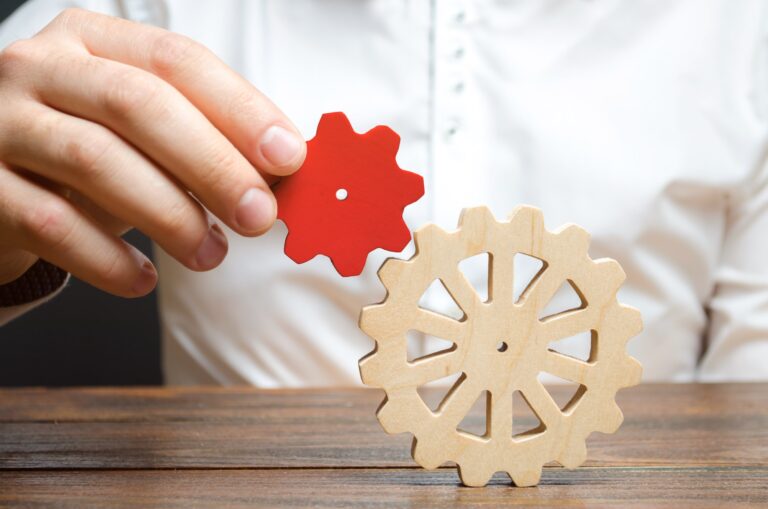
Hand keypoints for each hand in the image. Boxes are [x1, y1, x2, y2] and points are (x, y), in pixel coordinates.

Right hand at [0, 8, 305, 296]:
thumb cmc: (84, 154)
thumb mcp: (140, 133)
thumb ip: (201, 139)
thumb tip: (279, 175)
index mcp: (93, 41)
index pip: (177, 61)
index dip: (240, 109)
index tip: (288, 157)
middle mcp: (40, 68)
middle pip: (138, 105)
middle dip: (212, 164)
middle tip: (257, 215)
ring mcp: (1, 123)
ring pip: (95, 161)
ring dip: (169, 215)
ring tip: (210, 254)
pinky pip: (50, 222)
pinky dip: (107, 258)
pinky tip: (143, 279)